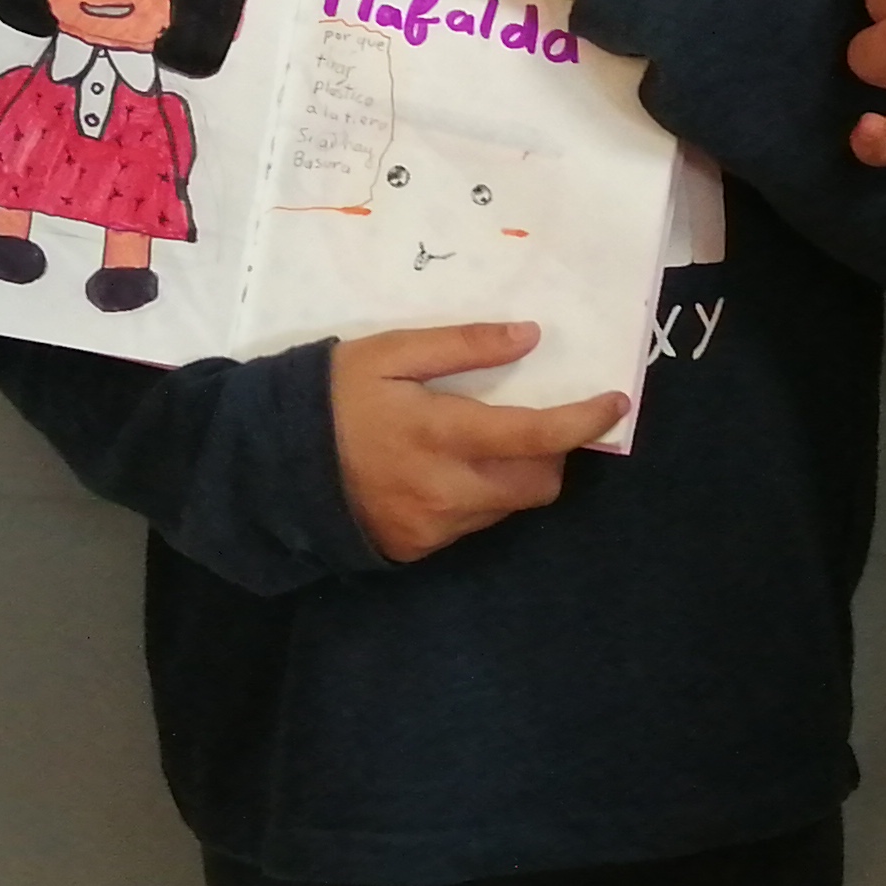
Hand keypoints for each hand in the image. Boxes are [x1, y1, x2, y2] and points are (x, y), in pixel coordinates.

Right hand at [330, 321, 630, 560]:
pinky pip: (472, 524)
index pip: (536, 436)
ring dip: (515, 476)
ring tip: (485, 444)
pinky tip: (447, 471)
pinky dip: (478, 496)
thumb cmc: (332, 396)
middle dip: (553, 455)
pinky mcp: (417, 549)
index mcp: (441, 434)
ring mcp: (432, 527)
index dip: (584, 421)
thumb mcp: (390, 353)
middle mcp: (446, 490)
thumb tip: (530, 337)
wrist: (269, 465)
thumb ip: (462, 345)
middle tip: (536, 423)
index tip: (615, 403)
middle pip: (538, 485)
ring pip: (508, 507)